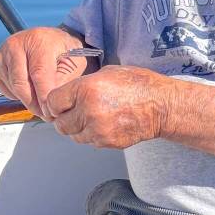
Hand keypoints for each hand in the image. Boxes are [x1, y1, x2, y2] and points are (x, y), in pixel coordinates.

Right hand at [0, 27, 87, 118]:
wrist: (49, 40)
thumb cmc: (64, 51)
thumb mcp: (75, 61)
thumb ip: (65, 79)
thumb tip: (51, 99)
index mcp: (39, 40)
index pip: (38, 73)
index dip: (44, 96)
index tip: (51, 112)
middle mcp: (16, 44)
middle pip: (21, 83)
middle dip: (35, 104)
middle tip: (47, 115)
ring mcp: (1, 54)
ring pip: (13, 88)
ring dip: (28, 100)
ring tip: (43, 102)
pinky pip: (5, 89)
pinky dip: (18, 95)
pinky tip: (30, 90)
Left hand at [44, 65, 171, 148]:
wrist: (162, 106)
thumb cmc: (139, 85)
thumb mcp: (108, 73)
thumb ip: (84, 85)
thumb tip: (68, 95)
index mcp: (86, 89)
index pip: (52, 102)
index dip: (56, 104)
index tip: (61, 104)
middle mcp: (88, 110)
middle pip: (60, 123)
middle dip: (65, 118)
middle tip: (75, 113)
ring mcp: (98, 129)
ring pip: (73, 135)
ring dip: (79, 129)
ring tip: (93, 119)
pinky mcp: (107, 142)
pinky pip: (89, 142)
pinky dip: (93, 135)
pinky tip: (106, 125)